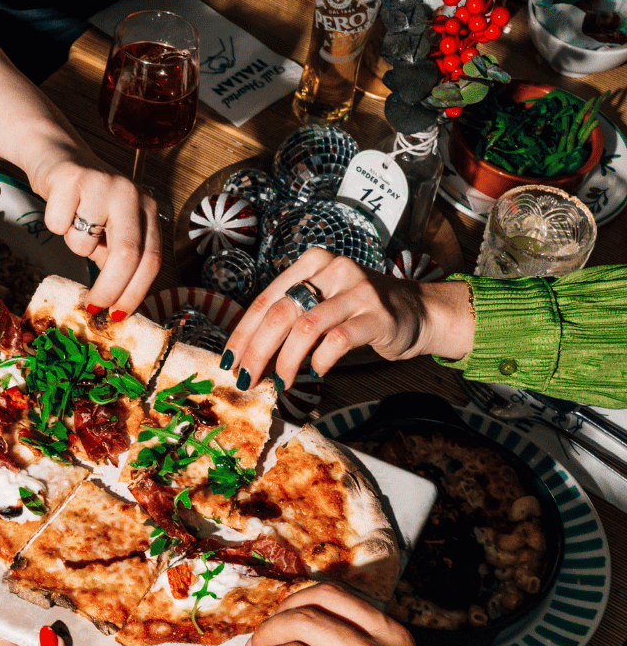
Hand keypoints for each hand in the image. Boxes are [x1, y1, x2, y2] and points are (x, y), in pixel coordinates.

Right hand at [35, 154, 161, 317]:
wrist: (56, 153)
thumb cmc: (86, 200)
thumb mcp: (111, 229)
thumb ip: (116, 260)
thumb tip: (114, 305)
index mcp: (146, 209)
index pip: (151, 259)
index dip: (135, 292)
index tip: (118, 315)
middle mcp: (130, 194)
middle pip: (126, 255)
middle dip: (108, 289)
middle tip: (94, 306)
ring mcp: (102, 183)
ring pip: (84, 243)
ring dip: (72, 246)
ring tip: (73, 223)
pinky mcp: (72, 177)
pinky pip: (58, 225)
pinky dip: (54, 224)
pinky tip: (59, 206)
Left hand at [221, 249, 475, 389]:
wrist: (415, 311)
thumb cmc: (357, 311)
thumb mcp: (320, 302)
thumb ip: (288, 317)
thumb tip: (248, 354)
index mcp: (311, 263)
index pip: (266, 300)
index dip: (243, 333)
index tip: (229, 360)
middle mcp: (332, 270)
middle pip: (280, 314)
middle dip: (257, 351)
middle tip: (247, 378)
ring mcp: (356, 290)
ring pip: (305, 328)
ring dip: (286, 361)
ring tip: (282, 381)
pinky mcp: (376, 314)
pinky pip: (338, 341)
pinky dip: (320, 360)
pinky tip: (316, 371)